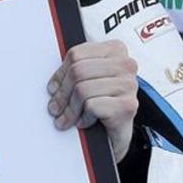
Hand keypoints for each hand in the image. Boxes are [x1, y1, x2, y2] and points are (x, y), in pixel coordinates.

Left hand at [46, 40, 138, 162]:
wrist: (118, 133)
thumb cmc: (103, 103)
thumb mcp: (87, 80)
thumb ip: (74, 71)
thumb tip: (53, 83)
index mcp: (115, 50)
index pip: (76, 54)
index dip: (60, 74)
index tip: (54, 88)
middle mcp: (125, 64)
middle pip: (78, 71)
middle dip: (62, 93)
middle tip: (55, 107)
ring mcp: (128, 85)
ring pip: (82, 89)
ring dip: (71, 109)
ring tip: (68, 117)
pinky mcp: (127, 105)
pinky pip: (92, 106)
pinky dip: (84, 117)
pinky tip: (85, 121)